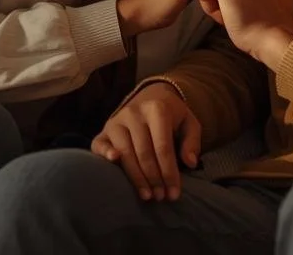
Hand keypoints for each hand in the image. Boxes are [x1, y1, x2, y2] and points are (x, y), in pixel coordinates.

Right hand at [92, 81, 201, 201]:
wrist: (150, 95)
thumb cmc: (172, 115)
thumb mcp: (189, 123)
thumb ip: (192, 142)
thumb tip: (190, 163)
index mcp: (157, 109)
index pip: (163, 147)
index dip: (169, 172)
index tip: (174, 193)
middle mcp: (134, 113)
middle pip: (144, 152)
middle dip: (154, 179)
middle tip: (161, 197)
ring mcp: (116, 121)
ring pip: (124, 153)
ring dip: (136, 178)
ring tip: (147, 195)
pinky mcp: (103, 130)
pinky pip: (99, 145)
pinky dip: (105, 156)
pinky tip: (114, 168)